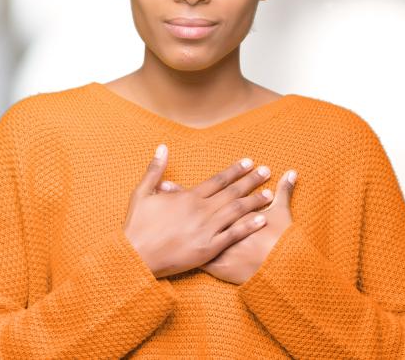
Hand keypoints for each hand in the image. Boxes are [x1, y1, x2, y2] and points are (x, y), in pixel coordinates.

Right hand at [122, 144, 273, 277]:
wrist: (135, 258)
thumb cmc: (136, 227)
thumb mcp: (141, 194)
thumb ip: (155, 170)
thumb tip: (162, 147)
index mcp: (187, 197)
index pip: (217, 180)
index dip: (235, 170)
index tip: (249, 162)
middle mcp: (200, 210)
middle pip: (231, 192)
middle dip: (251, 181)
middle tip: (266, 171)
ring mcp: (206, 229)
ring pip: (236, 211)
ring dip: (254, 201)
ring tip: (269, 194)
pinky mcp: (208, 248)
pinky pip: (233, 235)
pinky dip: (248, 226)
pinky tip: (262, 219)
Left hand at [160, 167, 297, 284]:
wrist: (280, 266)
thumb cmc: (281, 239)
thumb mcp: (283, 212)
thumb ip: (284, 191)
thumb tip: (293, 172)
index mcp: (226, 213)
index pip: (200, 201)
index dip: (181, 193)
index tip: (165, 185)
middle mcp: (216, 227)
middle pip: (188, 216)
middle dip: (169, 209)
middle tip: (150, 200)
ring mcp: (214, 246)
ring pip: (187, 236)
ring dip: (171, 227)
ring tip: (154, 222)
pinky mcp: (215, 263)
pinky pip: (194, 257)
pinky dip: (179, 251)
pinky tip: (166, 249)